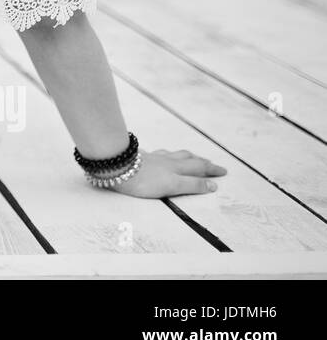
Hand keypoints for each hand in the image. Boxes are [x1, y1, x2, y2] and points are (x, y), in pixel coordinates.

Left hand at [107, 149, 227, 197]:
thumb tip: (213, 185)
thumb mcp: (172, 185)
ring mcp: (153, 158)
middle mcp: (167, 161)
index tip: (223, 172)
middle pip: (189, 159)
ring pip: (174, 154)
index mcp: (176, 169)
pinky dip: (166, 154)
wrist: (117, 166)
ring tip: (192, 156)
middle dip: (203, 162)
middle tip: (213, 164)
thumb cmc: (144, 180)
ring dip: (187, 156)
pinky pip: (158, 153)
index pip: (198, 169)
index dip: (211, 171)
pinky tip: (161, 154)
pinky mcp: (140, 157)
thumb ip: (192, 184)